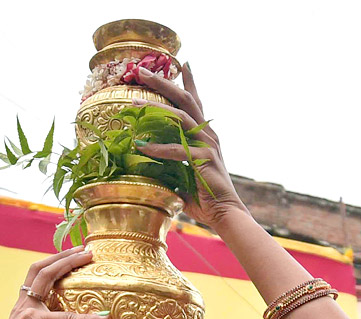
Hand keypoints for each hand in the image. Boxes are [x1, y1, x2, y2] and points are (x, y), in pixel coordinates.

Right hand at [0, 246, 108, 318]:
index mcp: (22, 315)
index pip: (38, 285)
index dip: (53, 272)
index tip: (70, 265)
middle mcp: (23, 307)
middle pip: (40, 270)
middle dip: (62, 256)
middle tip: (84, 249)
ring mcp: (28, 310)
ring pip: (46, 274)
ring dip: (67, 260)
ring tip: (86, 253)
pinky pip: (65, 316)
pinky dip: (85, 317)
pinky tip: (102, 317)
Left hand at [134, 64, 246, 229]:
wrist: (226, 214)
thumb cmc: (206, 198)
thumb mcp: (185, 176)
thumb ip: (171, 167)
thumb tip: (151, 169)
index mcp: (206, 135)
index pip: (197, 102)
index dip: (190, 82)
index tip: (183, 62)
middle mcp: (208, 134)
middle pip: (185, 100)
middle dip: (164, 83)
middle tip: (143, 71)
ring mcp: (208, 145)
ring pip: (179, 117)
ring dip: (155, 107)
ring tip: (134, 101)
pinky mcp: (204, 160)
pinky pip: (177, 149)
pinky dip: (158, 147)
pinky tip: (141, 146)